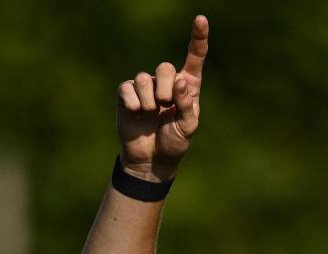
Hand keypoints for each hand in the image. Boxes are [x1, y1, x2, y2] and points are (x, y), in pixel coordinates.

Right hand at [116, 15, 208, 181]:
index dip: (198, 39)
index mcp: (188, 88)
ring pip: (144, 77)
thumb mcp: (188, 128)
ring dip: (149, 99)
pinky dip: (133, 102)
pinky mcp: (127, 95)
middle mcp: (167, 83)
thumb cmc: (175, 142)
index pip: (194, 58)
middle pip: (165, 67)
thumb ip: (186, 105)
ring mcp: (146, 88)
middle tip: (165, 106)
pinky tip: (136, 114)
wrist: (152, 159)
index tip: (200, 19)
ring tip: (151, 113)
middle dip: (166, 88)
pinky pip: (127, 88)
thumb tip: (181, 81)